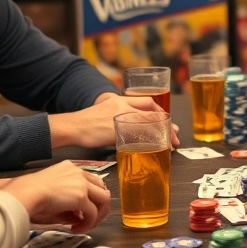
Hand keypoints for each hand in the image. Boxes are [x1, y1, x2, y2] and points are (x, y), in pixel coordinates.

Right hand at [1, 161, 110, 233]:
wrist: (25, 193)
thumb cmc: (29, 194)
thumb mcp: (50, 195)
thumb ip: (66, 204)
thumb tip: (77, 218)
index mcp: (69, 168)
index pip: (90, 181)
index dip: (90, 197)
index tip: (81, 211)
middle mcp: (78, 172)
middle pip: (101, 188)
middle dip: (99, 206)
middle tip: (89, 220)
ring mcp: (81, 183)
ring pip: (104, 199)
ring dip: (98, 215)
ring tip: (86, 226)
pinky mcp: (81, 196)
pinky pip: (93, 213)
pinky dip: (88, 223)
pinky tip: (76, 229)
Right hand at [50, 95, 179, 148]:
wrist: (71, 126)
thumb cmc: (87, 123)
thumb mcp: (106, 111)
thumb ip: (121, 115)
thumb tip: (134, 127)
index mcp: (120, 99)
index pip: (148, 102)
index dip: (160, 113)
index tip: (168, 123)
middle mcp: (122, 105)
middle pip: (152, 111)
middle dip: (167, 123)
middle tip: (174, 136)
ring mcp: (120, 117)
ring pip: (149, 122)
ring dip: (162, 133)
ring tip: (169, 144)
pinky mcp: (116, 130)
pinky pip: (138, 134)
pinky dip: (150, 141)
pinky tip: (155, 147)